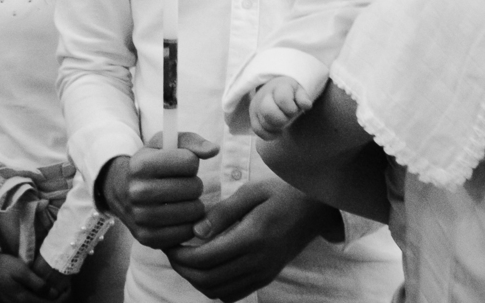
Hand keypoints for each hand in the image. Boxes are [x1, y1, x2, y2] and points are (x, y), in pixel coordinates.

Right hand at [0, 252, 65, 302]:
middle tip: (65, 288)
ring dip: (46, 300)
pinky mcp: (10, 300)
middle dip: (55, 300)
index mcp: (22, 299)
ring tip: (57, 289)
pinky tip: (42, 291)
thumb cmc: (4, 265)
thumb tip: (54, 294)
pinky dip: (38, 299)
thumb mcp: (22, 271)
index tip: (68, 287)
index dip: (61, 298)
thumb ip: (38, 284)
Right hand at [100, 131, 217, 248]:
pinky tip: (178, 215)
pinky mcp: (146, 238)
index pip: (190, 162)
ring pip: (193, 211)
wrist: (121, 190)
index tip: (180, 165)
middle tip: (181, 184)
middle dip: (193, 184)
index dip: (191, 162)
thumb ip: (192, 142)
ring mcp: (141, 217)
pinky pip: (186, 232)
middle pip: (194, 188)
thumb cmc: (150, 163)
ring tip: (181, 199)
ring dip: (193, 204)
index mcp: (141, 165)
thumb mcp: (165, 143)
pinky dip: (188, 223)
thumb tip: (214, 150)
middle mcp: (138, 192)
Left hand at [164, 177, 340, 301]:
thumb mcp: (252, 192)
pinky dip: (213, 287)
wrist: (315, 209)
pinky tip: (206, 268)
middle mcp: (258, 262)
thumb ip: (223, 212)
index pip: (205, 258)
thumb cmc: (282, 193)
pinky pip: (232, 294)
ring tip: (185, 259)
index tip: (169, 241)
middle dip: (182, 268)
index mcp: (252, 238)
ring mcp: (263, 273)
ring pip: (217, 291)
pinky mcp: (265, 277)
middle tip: (171, 251)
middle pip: (207, 279)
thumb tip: (196, 231)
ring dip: (195, 279)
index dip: (180, 254)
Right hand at [250, 77, 312, 140]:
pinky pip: (258, 130)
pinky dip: (269, 135)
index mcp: (278, 87)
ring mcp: (256, 106)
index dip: (291, 109)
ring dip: (276, 127)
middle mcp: (264, 95)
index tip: (294, 109)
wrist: (274, 89)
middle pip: (268, 112)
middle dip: (282, 120)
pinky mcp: (253, 117)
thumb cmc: (290, 92)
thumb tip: (306, 106)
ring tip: (283, 121)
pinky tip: (278, 131)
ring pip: (263, 124)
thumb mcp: (299, 90)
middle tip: (288, 118)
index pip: (283, 99)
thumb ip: (303, 97)